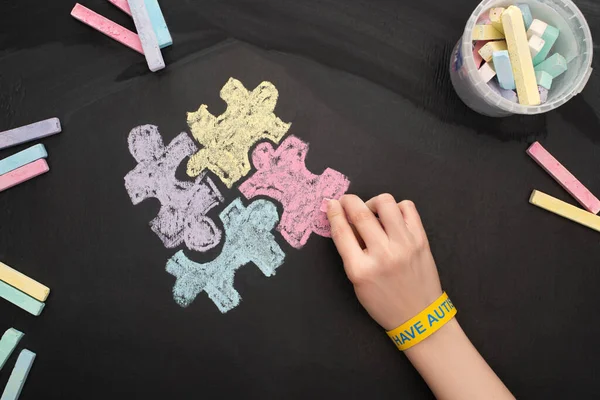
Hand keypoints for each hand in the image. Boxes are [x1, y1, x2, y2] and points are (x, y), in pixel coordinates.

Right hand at [326, 194, 441, 330]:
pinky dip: (397, 207)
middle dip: (349, 201)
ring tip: (373, 211)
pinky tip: (392, 218)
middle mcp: (382, 254)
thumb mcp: (357, 283)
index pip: (341, 232)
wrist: (419, 316)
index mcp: (360, 270)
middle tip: (347, 201)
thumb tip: (344, 221)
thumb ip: (350, 252)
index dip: (334, 212)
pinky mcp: (420, 240)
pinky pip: (408, 208)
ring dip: (373, 202)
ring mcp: (404, 245)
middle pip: (360, 213)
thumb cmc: (383, 302)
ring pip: (385, 203)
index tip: (331, 203)